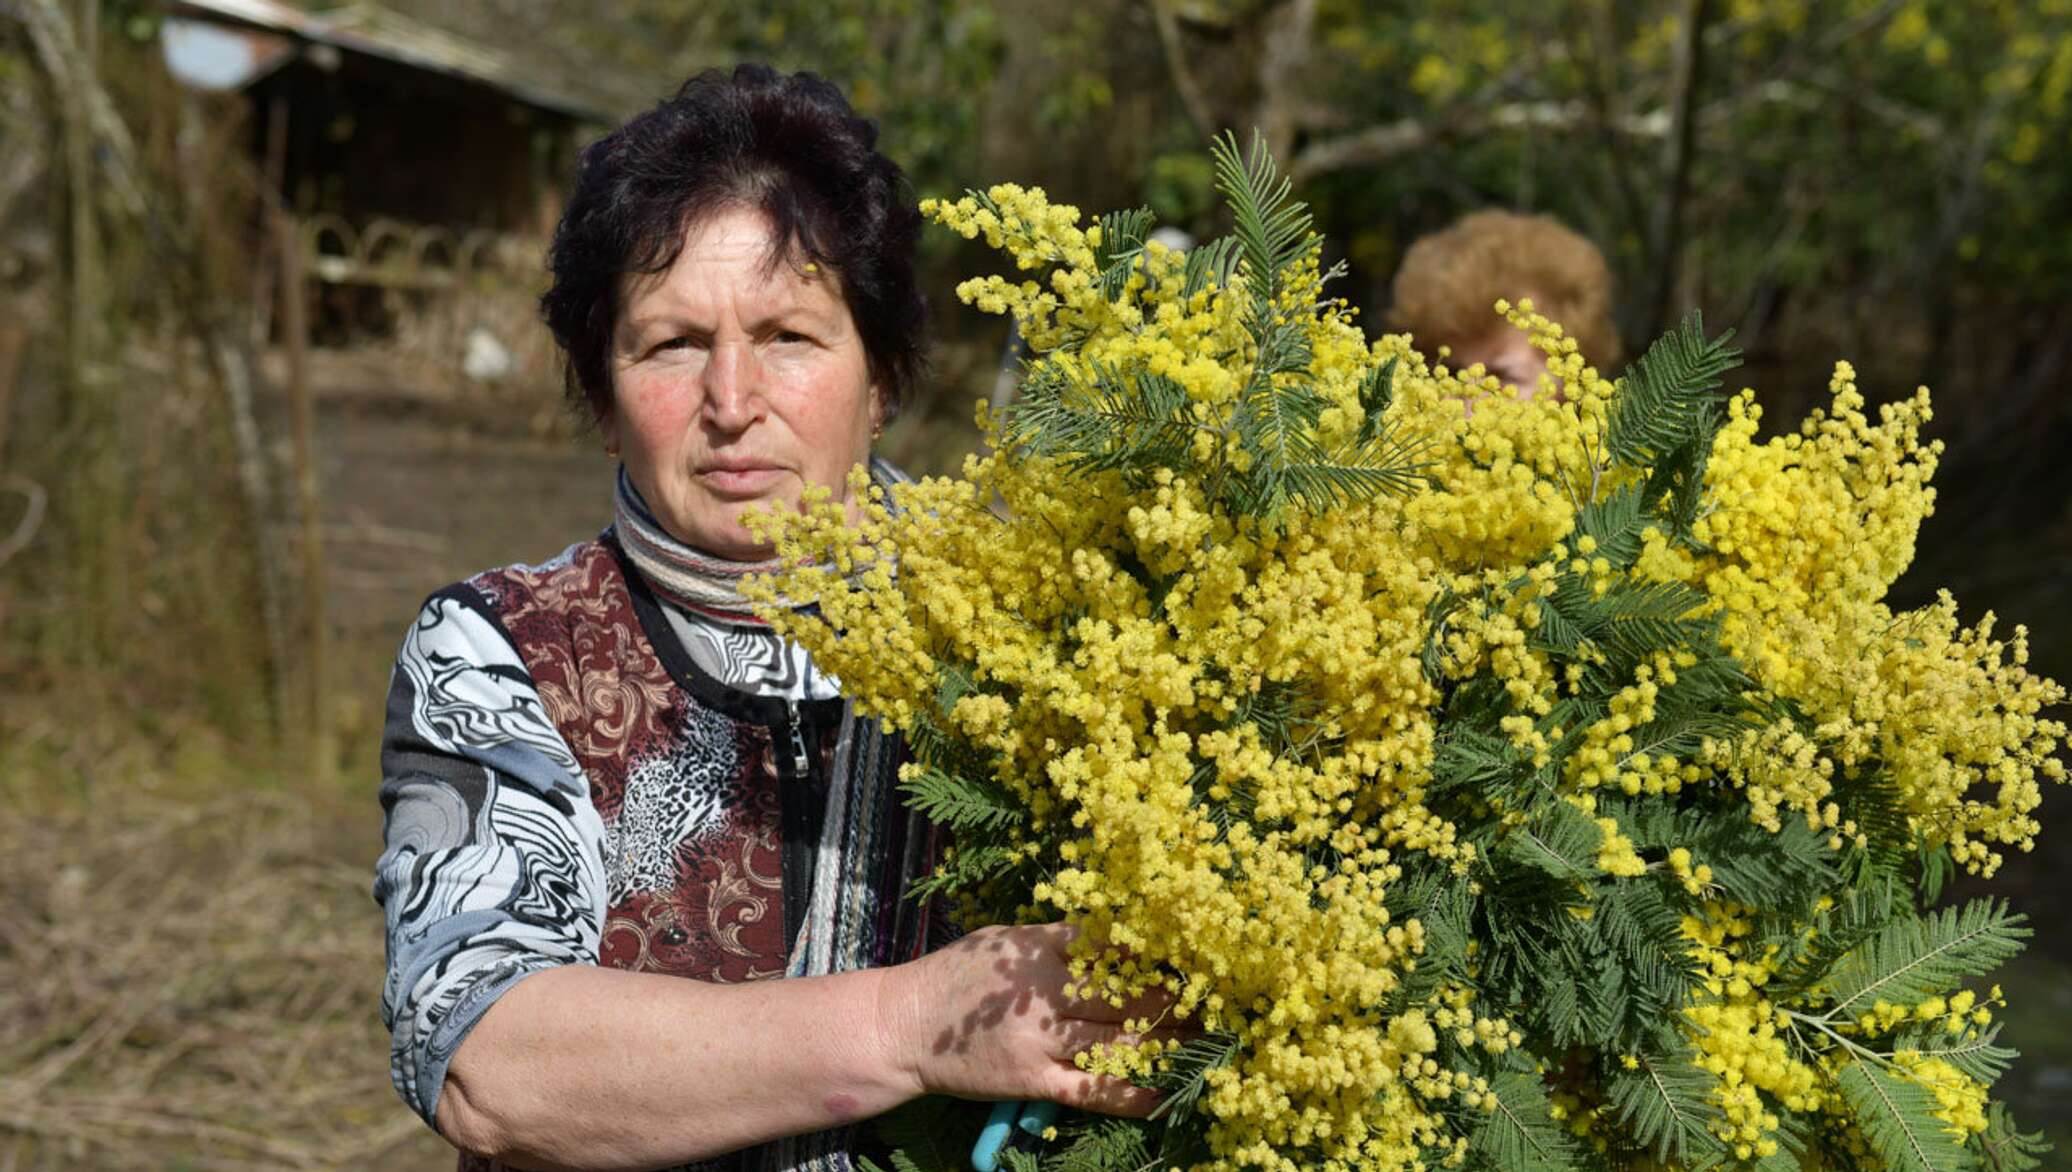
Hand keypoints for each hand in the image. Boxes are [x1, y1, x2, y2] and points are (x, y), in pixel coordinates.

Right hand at [874, 923, 1183, 1115]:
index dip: (1155, 951)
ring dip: (1166, 1043)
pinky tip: (1166, 1094)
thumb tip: (1111, 931)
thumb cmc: (955, 977)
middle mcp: (1044, 990)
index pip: (1111, 944)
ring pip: (1117, 1040)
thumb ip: (1054, 938)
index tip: (1190, 954)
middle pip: (1125, 994)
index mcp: (1037, 948)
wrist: (904, 1027)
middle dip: (1174, 1000)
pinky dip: (1132, 1093)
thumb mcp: (1002, 940)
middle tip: (1212, 1002)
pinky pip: (1093, 1089)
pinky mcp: (1033, 1081)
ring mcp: (1040, 1038)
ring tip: (1203, 1043)